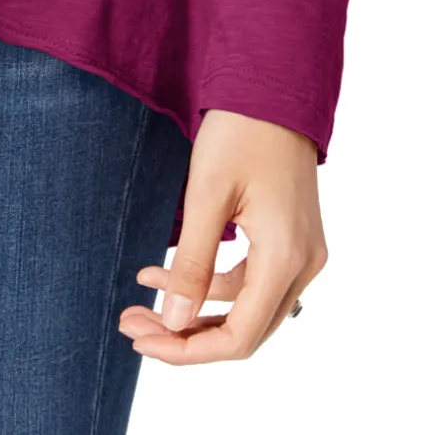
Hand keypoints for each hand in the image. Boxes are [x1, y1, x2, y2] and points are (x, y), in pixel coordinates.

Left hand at [118, 109, 326, 363]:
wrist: (273, 85)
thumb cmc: (240, 130)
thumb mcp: (205, 194)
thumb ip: (192, 262)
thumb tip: (174, 322)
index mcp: (286, 257)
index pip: (241, 335)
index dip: (190, 349)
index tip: (143, 340)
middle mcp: (304, 265)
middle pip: (245, 328)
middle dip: (186, 333)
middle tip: (131, 322)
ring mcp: (302, 253)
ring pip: (247, 307)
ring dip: (195, 309)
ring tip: (140, 299)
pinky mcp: (291, 239)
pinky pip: (252, 280)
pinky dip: (211, 283)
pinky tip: (165, 271)